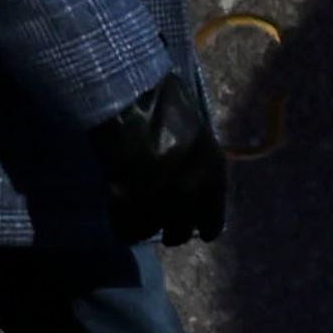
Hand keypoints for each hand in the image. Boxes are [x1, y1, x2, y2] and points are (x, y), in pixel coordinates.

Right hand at [89, 67, 228, 246]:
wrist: (128, 99)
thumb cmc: (165, 101)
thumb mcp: (196, 129)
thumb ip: (198, 161)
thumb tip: (193, 178)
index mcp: (213, 172)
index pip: (214, 221)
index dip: (202, 224)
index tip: (194, 225)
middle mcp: (191, 193)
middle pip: (181, 232)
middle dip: (171, 227)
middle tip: (159, 217)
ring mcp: (159, 202)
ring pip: (151, 232)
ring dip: (144, 224)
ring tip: (135, 211)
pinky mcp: (128, 206)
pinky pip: (126, 229)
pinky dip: (122, 222)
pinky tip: (118, 209)